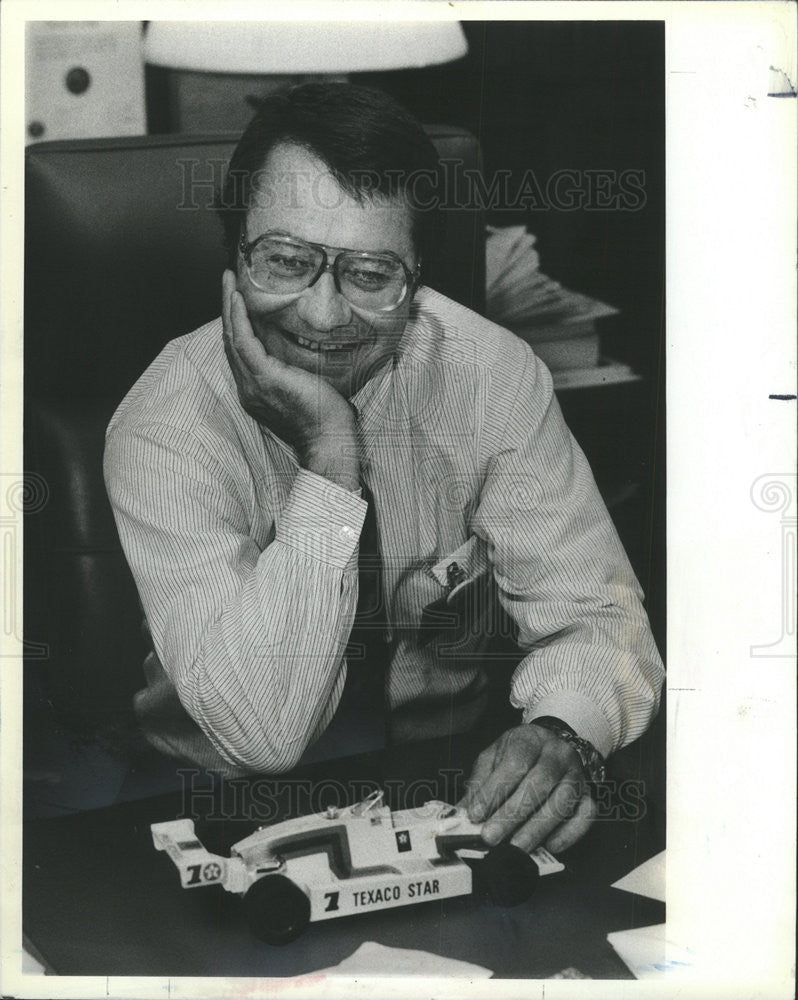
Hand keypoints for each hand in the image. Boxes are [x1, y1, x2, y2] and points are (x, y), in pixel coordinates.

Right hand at [222, 270, 359, 489]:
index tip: (238, 299)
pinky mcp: (265, 378)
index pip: (241, 352)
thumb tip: (309, 349)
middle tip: (228, 281)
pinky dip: (240, 318)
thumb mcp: (307, 388)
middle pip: (231, 341)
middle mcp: (249, 388)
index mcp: (257, 392)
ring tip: (229, 281)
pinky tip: (239, 298)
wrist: (331, 440)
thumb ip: (297, 371)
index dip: (237, 324)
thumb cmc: (327, 420)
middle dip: (228, 309)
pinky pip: (244, 342)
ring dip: (229, 306)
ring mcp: (253, 384)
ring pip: (233, 338)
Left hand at [457, 724, 596, 853]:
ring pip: (562, 802)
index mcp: (530, 739)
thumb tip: (461, 814)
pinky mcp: (589, 794)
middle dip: (512, 814)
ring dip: (537, 828)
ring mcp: (576, 774)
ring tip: (514, 848)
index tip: (476, 814)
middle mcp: (557, 754)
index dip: (494, 790)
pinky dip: (570, 833)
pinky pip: (586, 815)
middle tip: (490, 837)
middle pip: (538, 784)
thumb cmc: (518, 755)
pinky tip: (549, 846)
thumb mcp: (493, 758)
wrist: (549, 745)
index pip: (514, 763)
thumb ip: (479, 783)